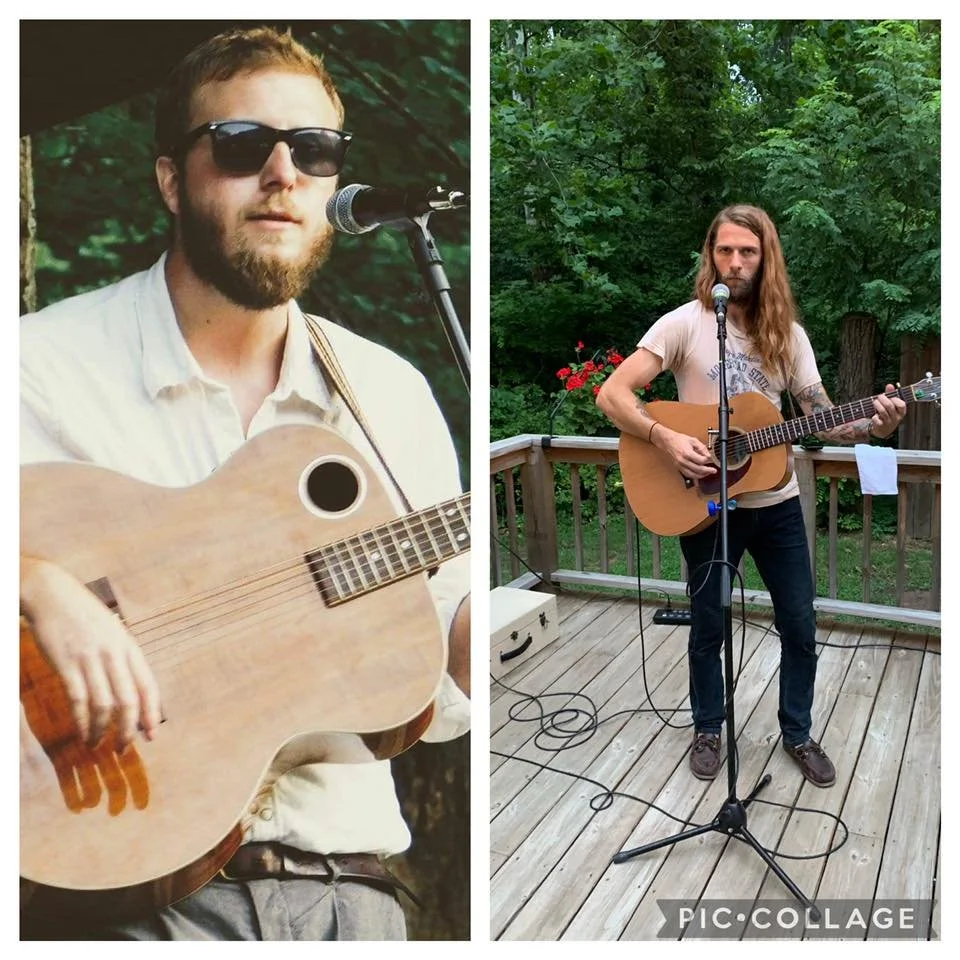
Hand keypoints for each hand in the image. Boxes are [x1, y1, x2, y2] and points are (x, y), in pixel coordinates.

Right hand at [20, 559, 161, 750]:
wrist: (52, 593)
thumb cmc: (83, 614)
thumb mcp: (112, 631)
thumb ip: (122, 656)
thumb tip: (130, 686)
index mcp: (129, 646)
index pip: (148, 686)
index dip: (152, 714)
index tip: (152, 735)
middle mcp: (114, 654)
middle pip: (129, 701)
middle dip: (129, 730)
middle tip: (125, 748)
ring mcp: (90, 659)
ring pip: (104, 705)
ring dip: (103, 731)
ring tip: (99, 745)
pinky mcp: (66, 664)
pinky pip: (78, 700)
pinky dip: (82, 721)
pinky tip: (82, 733)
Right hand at [656, 427, 716, 479]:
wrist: (668, 441)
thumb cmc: (679, 440)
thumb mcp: (693, 440)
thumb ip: (702, 448)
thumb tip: (708, 455)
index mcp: (687, 453)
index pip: (701, 460)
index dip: (707, 460)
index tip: (710, 458)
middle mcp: (683, 461)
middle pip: (698, 469)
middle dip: (707, 471)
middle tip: (713, 470)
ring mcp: (680, 465)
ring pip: (692, 475)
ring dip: (701, 475)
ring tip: (708, 473)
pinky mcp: (678, 468)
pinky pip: (688, 475)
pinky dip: (695, 476)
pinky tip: (699, 474)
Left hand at [871, 383, 906, 438]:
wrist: (882, 430)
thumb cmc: (887, 414)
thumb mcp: (891, 405)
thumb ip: (890, 395)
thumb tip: (890, 385)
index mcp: (901, 412)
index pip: (901, 404)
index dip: (895, 399)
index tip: (890, 397)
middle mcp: (896, 418)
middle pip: (889, 406)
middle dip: (882, 398)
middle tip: (879, 397)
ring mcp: (888, 422)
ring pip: (882, 411)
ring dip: (877, 404)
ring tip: (875, 402)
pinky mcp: (880, 426)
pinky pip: (876, 419)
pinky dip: (874, 416)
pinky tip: (874, 415)